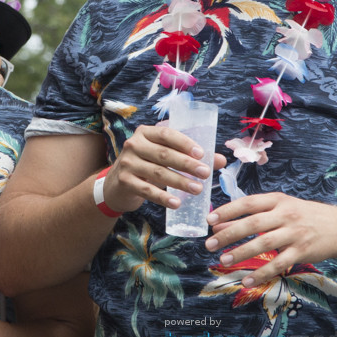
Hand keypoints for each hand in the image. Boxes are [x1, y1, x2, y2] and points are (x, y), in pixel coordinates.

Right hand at [103, 122, 226, 213]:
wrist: (116, 184)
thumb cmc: (147, 165)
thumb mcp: (163, 156)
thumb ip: (189, 156)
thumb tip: (221, 160)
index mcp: (145, 133)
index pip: (167, 134)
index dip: (185, 143)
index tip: (202, 154)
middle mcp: (134, 144)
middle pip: (164, 154)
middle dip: (187, 165)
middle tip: (205, 174)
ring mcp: (127, 163)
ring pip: (158, 173)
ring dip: (180, 181)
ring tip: (197, 189)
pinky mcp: (125, 181)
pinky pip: (147, 190)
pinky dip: (163, 197)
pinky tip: (176, 203)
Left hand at [205, 193, 336, 285]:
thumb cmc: (305, 216)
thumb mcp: (281, 209)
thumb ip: (253, 215)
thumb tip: (221, 225)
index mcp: (278, 200)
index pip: (248, 203)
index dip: (228, 211)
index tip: (210, 220)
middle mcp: (285, 214)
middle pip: (253, 223)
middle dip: (229, 234)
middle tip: (210, 244)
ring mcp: (294, 233)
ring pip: (264, 244)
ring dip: (241, 253)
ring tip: (224, 261)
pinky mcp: (302, 251)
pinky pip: (279, 264)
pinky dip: (262, 273)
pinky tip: (248, 280)